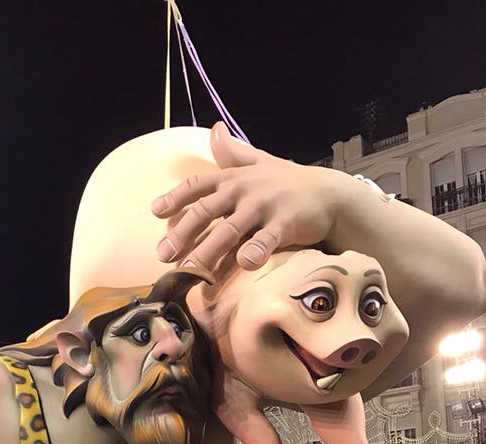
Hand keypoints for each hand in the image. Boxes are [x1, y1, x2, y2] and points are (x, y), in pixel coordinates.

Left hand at [151, 121, 346, 271]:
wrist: (330, 193)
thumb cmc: (289, 182)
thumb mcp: (259, 163)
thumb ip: (233, 153)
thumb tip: (214, 130)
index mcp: (234, 177)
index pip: (199, 184)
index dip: (176, 196)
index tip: (155, 211)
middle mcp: (244, 189)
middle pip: (206, 210)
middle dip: (182, 233)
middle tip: (163, 255)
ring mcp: (264, 206)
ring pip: (229, 229)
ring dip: (207, 251)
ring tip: (190, 271)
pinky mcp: (285, 223)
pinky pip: (266, 239)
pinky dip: (255, 251)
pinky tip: (245, 264)